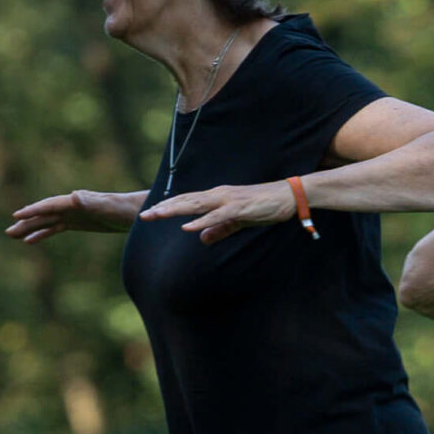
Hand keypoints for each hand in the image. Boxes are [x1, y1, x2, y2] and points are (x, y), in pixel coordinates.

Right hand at [6, 189, 145, 242]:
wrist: (136, 211)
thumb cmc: (123, 208)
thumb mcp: (108, 206)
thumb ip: (91, 202)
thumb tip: (74, 197)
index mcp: (75, 201)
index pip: (49, 205)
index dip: (34, 210)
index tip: (16, 215)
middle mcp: (70, 206)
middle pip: (43, 214)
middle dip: (26, 222)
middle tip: (8, 232)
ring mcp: (72, 215)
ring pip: (46, 221)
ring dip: (29, 228)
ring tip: (12, 236)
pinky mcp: (77, 223)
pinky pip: (55, 228)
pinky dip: (42, 234)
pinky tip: (30, 241)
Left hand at [139, 180, 297, 243]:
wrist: (290, 195)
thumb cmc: (266, 206)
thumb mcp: (239, 220)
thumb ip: (219, 229)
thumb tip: (201, 239)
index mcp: (218, 196)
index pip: (188, 200)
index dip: (169, 205)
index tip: (151, 212)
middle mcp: (218, 194)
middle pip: (185, 200)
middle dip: (163, 207)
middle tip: (143, 215)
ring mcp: (228, 200)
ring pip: (195, 205)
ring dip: (174, 210)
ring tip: (155, 215)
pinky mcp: (239, 208)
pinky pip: (217, 216)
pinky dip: (201, 221)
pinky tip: (188, 227)